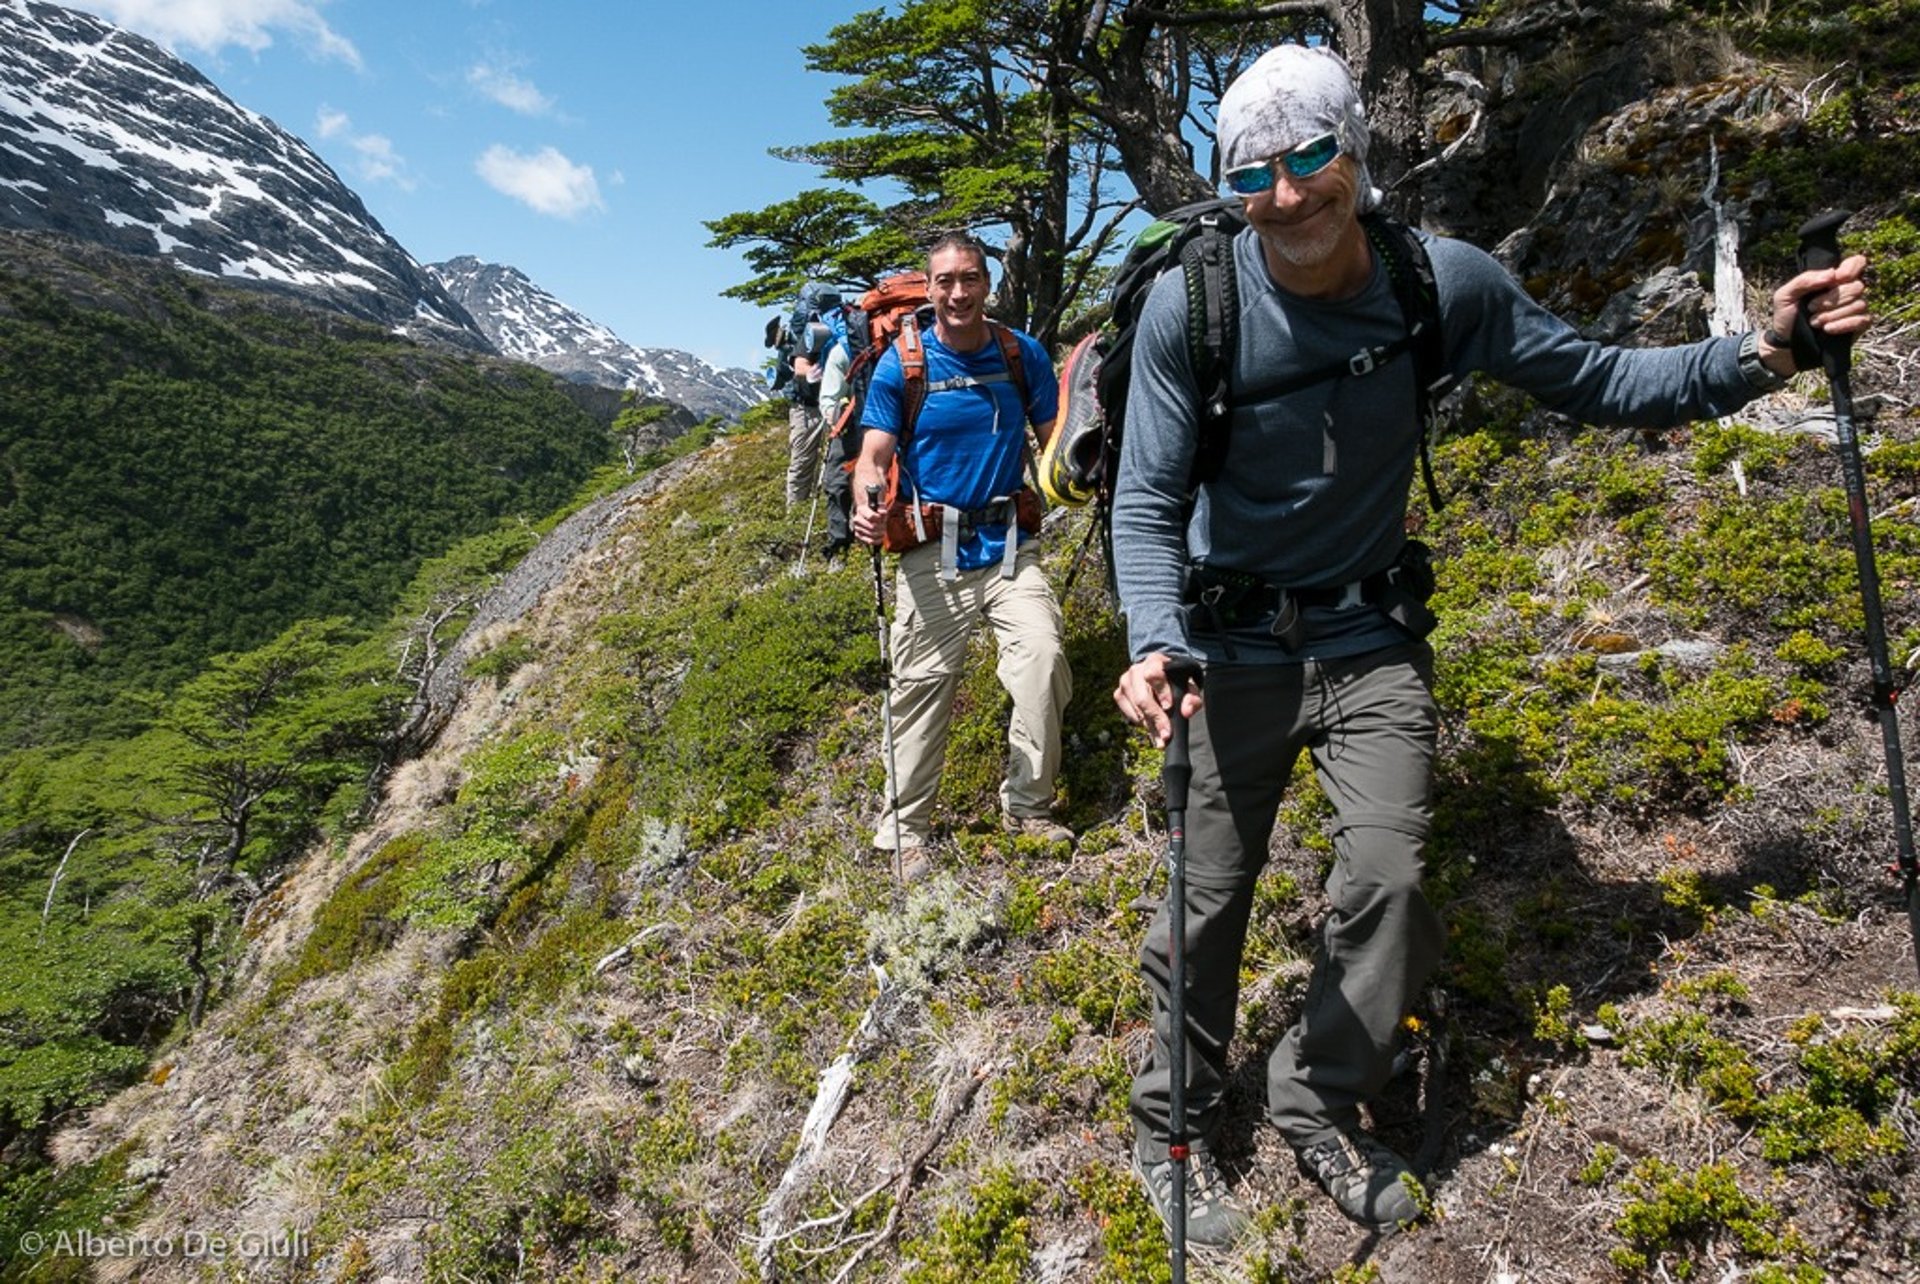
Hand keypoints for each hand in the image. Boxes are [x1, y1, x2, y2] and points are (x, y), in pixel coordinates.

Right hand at [852, 487, 885, 545]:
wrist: (865, 515)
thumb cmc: (874, 510)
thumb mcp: (879, 506)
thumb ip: (882, 507)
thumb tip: (881, 512)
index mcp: (861, 510)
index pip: (871, 517)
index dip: (880, 519)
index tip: (882, 518)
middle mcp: (857, 519)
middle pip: (873, 527)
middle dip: (881, 527)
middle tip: (884, 526)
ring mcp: (856, 528)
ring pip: (872, 534)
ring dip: (880, 533)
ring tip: (883, 531)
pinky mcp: (858, 535)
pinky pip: (869, 541)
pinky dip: (877, 540)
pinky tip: (880, 537)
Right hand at [1112, 653, 1203, 748]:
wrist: (1160, 677)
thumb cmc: (1176, 683)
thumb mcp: (1190, 688)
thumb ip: (1192, 699)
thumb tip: (1186, 712)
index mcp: (1155, 661)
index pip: (1153, 674)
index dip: (1161, 691)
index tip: (1168, 706)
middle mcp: (1136, 669)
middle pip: (1142, 697)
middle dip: (1155, 718)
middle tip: (1166, 735)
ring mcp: (1125, 681)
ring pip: (1136, 708)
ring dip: (1150, 725)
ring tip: (1162, 737)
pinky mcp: (1118, 693)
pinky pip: (1129, 714)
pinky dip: (1141, 723)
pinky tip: (1152, 725)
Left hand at [1758, 254, 1871, 371]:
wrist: (1786, 343)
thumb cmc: (1787, 316)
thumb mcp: (1785, 295)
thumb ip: (1804, 280)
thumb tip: (1832, 274)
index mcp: (1833, 279)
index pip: (1856, 263)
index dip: (1850, 269)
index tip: (1835, 279)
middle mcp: (1848, 292)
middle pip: (1856, 286)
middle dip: (1831, 299)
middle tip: (1811, 308)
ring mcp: (1855, 308)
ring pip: (1859, 304)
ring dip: (1833, 314)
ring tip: (1814, 322)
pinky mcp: (1858, 325)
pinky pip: (1863, 320)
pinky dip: (1844, 324)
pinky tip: (1828, 329)